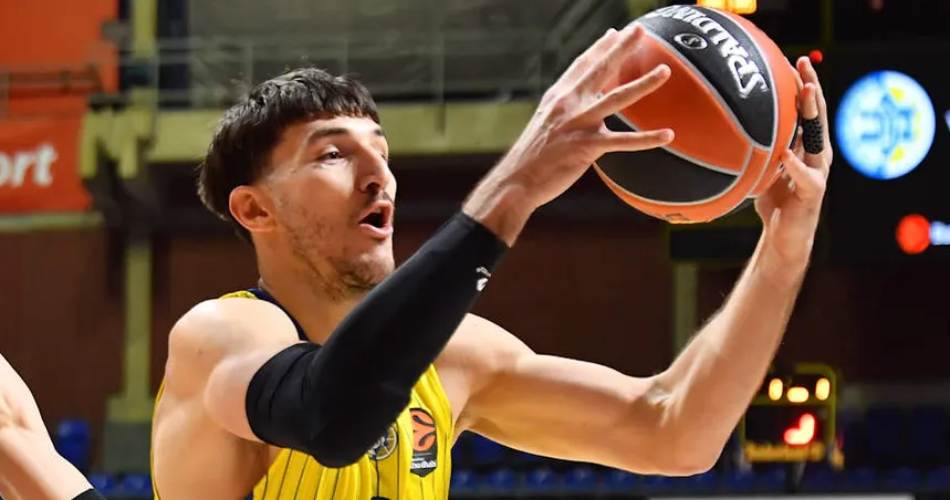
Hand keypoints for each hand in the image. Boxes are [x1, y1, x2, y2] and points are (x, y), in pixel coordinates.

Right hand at [465, 25, 673, 242]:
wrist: (517, 180)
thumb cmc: (533, 156)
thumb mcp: (546, 123)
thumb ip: (565, 110)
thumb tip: (582, 105)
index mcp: (558, 97)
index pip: (582, 65)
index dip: (600, 47)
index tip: (616, 32)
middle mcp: (568, 104)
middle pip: (600, 70)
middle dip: (621, 47)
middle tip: (640, 29)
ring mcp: (578, 124)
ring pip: (617, 98)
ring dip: (643, 83)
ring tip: (665, 70)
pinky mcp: (587, 147)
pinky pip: (623, 141)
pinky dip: (647, 139)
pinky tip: (668, 134)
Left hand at [754, 57, 832, 270]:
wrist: (783, 237)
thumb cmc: (772, 199)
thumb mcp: (762, 167)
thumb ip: (758, 148)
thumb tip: (729, 126)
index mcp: (806, 146)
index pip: (808, 110)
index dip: (804, 84)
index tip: (794, 60)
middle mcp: (817, 154)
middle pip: (818, 116)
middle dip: (812, 88)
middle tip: (802, 66)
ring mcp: (818, 172)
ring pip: (819, 139)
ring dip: (813, 115)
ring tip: (806, 95)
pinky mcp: (813, 193)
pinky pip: (806, 175)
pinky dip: (795, 165)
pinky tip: (786, 154)